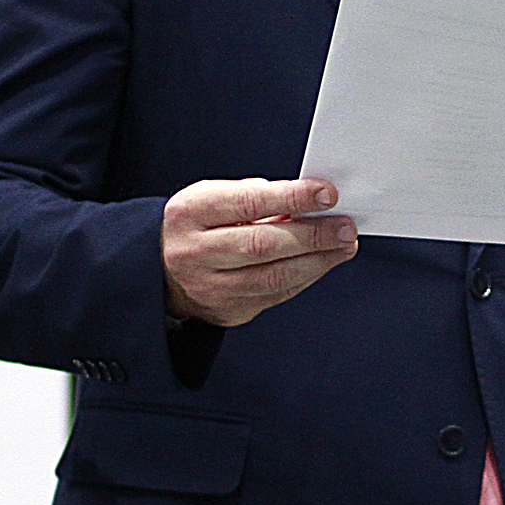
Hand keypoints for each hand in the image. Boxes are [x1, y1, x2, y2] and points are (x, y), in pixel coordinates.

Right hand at [162, 177, 357, 327]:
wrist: (158, 269)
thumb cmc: (194, 225)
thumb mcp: (211, 197)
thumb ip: (254, 197)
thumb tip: (306, 201)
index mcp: (190, 213)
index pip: (248, 203)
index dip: (291, 198)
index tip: (326, 193)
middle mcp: (195, 252)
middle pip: (263, 244)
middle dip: (313, 235)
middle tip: (345, 226)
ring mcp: (210, 287)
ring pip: (273, 276)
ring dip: (318, 261)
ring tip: (344, 245)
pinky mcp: (227, 310)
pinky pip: (275, 295)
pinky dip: (304, 277)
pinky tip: (322, 263)